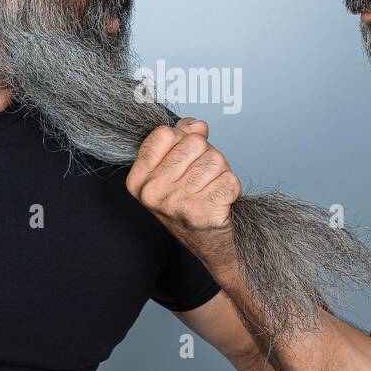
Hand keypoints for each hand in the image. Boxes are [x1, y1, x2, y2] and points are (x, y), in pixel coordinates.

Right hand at [126, 118, 243, 271]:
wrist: (208, 244)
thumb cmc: (190, 202)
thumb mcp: (174, 169)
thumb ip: (183, 138)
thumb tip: (197, 126)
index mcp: (139, 178)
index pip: (165, 133)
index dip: (183, 138)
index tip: (185, 157)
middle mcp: (152, 192)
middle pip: (194, 143)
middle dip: (206, 155)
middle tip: (202, 178)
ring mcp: (176, 204)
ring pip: (215, 160)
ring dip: (221, 173)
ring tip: (211, 189)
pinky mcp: (202, 214)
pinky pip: (229, 180)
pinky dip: (231, 188)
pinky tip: (220, 201)